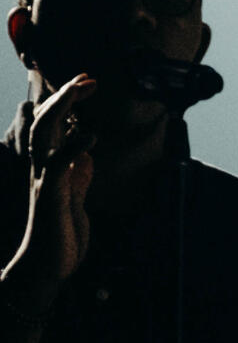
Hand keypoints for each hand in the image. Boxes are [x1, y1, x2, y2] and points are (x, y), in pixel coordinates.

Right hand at [4, 75, 98, 314]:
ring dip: (62, 110)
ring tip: (81, 90)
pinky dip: (72, 149)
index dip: (67, 101)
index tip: (87, 81)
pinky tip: (89, 136)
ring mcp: (44, 181)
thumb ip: (79, 170)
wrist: (50, 265)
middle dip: (64, 96)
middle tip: (87, 78)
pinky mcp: (51, 198)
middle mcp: (43, 168)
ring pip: (44, 136)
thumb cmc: (62, 230)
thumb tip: (85, 149)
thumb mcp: (75, 193)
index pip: (54, 124)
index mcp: (50, 164)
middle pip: (45, 122)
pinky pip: (58, 169)